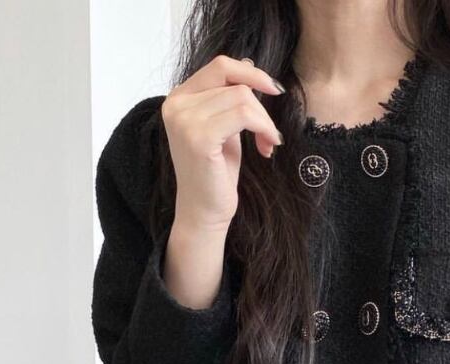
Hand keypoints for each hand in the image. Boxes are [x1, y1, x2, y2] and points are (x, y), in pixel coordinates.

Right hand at [161, 54, 285, 233]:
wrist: (204, 212)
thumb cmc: (216, 173)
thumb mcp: (223, 127)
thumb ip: (228, 98)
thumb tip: (248, 65)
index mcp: (179, 98)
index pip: (220, 66)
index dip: (251, 73)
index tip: (274, 90)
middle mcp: (176, 104)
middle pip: (235, 82)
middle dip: (261, 106)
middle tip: (270, 134)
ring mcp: (184, 120)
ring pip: (243, 98)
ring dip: (265, 122)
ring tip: (266, 143)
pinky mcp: (198, 137)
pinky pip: (244, 115)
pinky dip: (263, 128)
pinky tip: (266, 147)